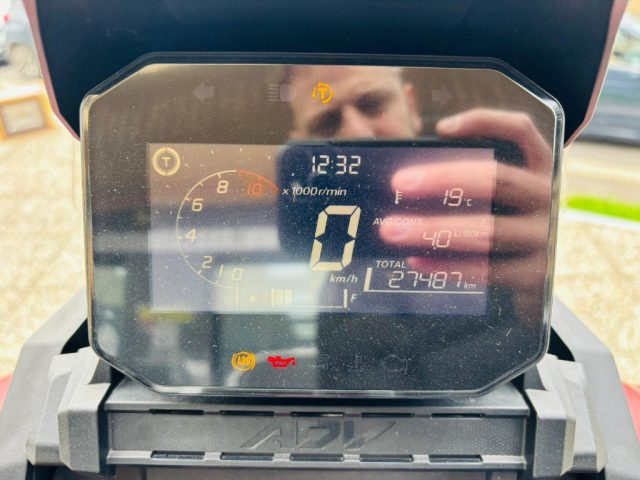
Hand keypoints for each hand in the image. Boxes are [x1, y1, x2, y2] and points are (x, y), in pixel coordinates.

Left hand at [379, 109, 552, 319]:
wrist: (540, 272)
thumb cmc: (505, 219)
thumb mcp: (498, 191)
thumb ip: (463, 176)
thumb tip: (408, 175)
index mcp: (538, 166)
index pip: (520, 131)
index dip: (484, 123)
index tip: (442, 129)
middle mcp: (545, 196)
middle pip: (497, 179)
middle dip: (444, 179)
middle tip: (400, 182)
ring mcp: (543, 236)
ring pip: (487, 231)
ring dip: (433, 229)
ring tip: (393, 229)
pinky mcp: (534, 275)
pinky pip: (485, 270)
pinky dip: (446, 266)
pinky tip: (415, 259)